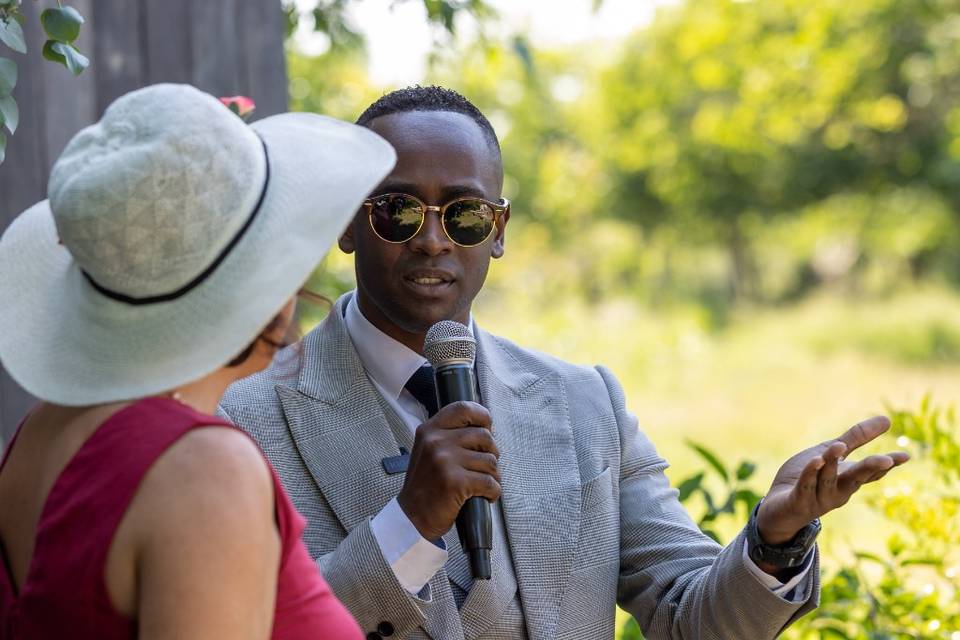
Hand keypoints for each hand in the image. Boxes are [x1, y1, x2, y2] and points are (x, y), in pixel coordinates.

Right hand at [397, 401, 500, 540]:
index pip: (463, 408)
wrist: (412, 517)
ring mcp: (445, 461)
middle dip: (492, 452)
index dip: (481, 415)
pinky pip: (490, 482)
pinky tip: (485, 496)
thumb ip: (450, 436)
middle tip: (484, 466)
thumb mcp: (429, 450)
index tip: (487, 425)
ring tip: (482, 484)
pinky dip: (493, 492)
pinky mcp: (456, 482)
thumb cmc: (426, 485)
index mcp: (430, 430)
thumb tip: (485, 428)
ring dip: (493, 475)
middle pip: (484, 436)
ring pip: (490, 461)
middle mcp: (436, 442)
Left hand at [757, 416, 909, 544]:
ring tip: (838, 446)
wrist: (778, 509)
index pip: (871, 472)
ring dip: (832, 463)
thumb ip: (855, 438)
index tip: (906, 456)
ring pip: (828, 479)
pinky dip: (810, 473)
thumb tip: (887, 419)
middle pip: (856, 478)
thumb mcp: (830, 453)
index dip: (888, 465)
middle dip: (870, 469)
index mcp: (848, 479)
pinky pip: (806, 485)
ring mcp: (819, 498)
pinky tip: (815, 460)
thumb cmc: (808, 479)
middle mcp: (838, 491)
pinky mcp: (799, 501)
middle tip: (885, 460)